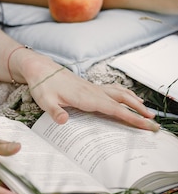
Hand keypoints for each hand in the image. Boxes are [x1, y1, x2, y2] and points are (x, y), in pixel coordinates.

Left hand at [20, 53, 159, 130]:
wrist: (39, 68)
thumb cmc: (41, 85)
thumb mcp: (44, 100)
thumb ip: (54, 111)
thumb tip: (64, 120)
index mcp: (85, 97)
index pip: (113, 109)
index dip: (131, 118)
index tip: (146, 125)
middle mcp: (92, 91)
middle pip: (121, 101)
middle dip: (139, 111)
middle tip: (154, 122)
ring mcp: (92, 87)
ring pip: (119, 93)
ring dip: (134, 102)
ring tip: (147, 112)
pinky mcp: (89, 86)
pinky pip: (112, 90)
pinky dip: (125, 95)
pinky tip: (129, 98)